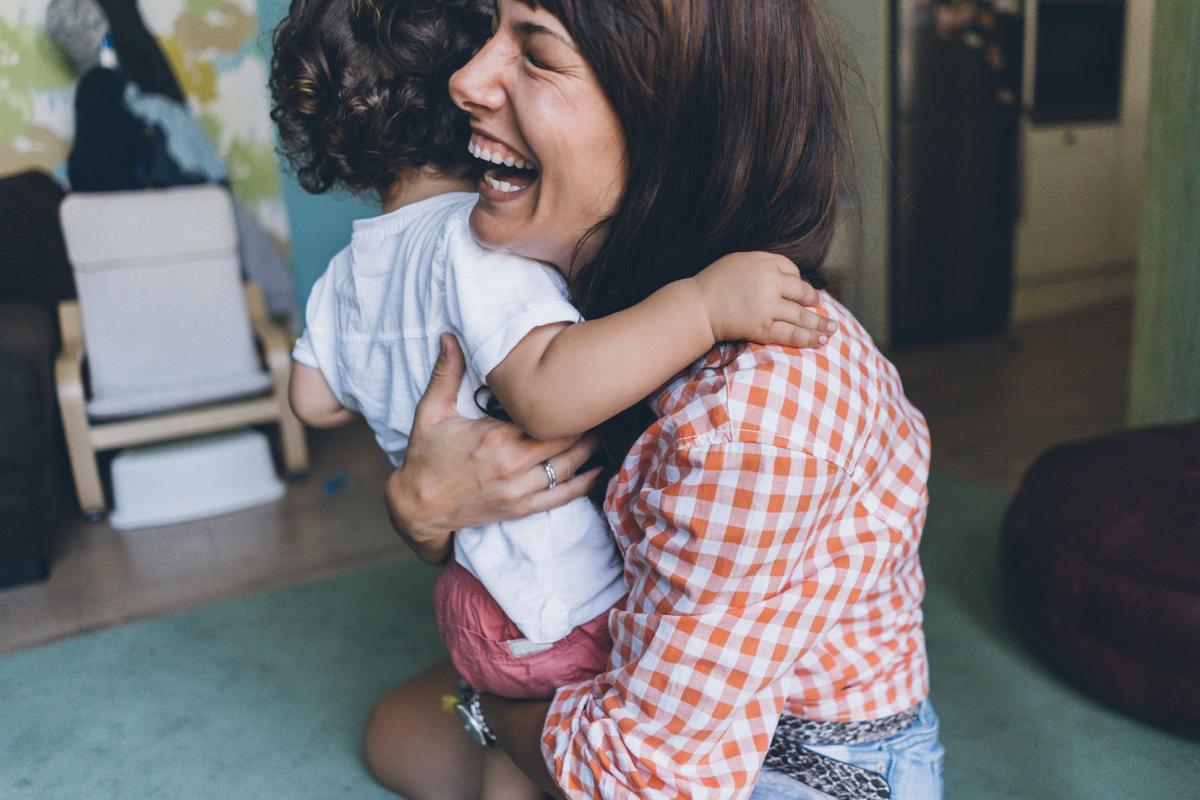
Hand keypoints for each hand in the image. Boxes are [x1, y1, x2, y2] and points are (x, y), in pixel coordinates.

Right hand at [385, 334, 601, 563]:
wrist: (418, 508)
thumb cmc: (425, 458)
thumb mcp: (431, 413)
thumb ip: (446, 374)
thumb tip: (449, 336)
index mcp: (496, 438)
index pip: (545, 417)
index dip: (568, 402)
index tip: (582, 384)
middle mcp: (513, 465)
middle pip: (566, 440)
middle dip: (586, 422)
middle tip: (601, 403)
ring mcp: (519, 490)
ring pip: (569, 467)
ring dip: (590, 450)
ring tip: (604, 430)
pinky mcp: (520, 509)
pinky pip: (561, 498)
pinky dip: (584, 485)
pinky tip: (599, 472)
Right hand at [691, 252, 835, 347]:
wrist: (698, 306)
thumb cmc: (714, 283)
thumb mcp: (739, 261)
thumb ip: (764, 266)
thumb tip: (788, 278)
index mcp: (765, 263)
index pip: (793, 271)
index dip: (799, 283)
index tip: (802, 292)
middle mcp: (771, 283)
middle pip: (802, 293)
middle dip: (815, 303)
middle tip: (823, 311)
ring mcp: (768, 306)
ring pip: (801, 316)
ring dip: (819, 324)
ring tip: (832, 330)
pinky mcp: (763, 327)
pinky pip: (790, 334)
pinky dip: (807, 338)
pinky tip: (820, 340)